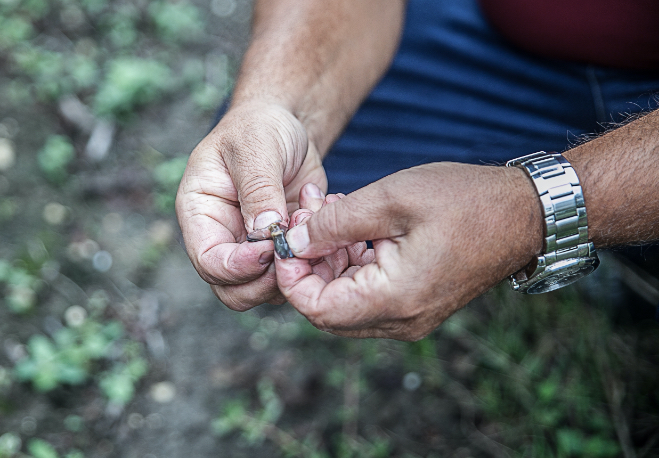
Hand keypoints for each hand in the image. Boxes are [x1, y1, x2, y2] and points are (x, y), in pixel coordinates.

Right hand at [175, 102, 326, 309]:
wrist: (287, 126)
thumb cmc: (260, 126)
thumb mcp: (255, 146)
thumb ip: (258, 189)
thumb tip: (265, 233)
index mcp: (200, 214)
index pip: (209, 261)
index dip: (238, 266)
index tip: (271, 250)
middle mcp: (222, 237)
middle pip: (233, 289)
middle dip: (265, 282)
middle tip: (295, 254)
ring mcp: (251, 247)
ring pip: (265, 289)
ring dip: (293, 270)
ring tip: (311, 229)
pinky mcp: (281, 248)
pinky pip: (294, 272)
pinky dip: (313, 260)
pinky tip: (322, 225)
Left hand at [275, 162, 543, 340]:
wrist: (524, 214)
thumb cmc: (464, 200)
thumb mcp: (390, 199)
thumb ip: (334, 224)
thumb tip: (293, 244)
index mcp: (395, 299)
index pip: (317, 309)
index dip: (290, 277)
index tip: (285, 240)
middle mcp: (402, 320)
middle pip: (328, 308)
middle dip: (309, 264)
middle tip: (307, 220)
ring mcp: (412, 316)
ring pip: (347, 300)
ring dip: (330, 260)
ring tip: (330, 213)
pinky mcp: (418, 303)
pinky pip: (370, 294)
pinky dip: (353, 264)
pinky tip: (353, 227)